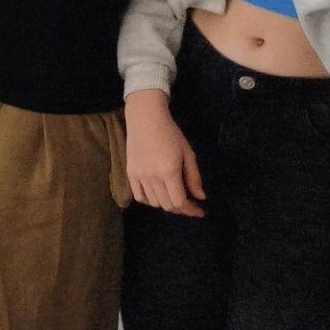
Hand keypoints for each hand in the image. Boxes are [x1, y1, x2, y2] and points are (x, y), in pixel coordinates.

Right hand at [125, 91, 204, 215]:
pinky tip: (158, 195)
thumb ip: (194, 177)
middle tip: (190, 204)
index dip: (191, 210)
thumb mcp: (188, 153)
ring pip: (154, 203)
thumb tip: (200, 197)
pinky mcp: (130, 174)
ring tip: (175, 197)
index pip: (179, 201)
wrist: (145, 119)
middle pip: (167, 205)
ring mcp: (139, 176)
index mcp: (169, 171)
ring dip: (166, 204)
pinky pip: (139, 196)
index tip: (200, 211)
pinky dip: (150, 201)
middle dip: (181, 209)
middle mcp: (152, 177)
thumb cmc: (171, 133)